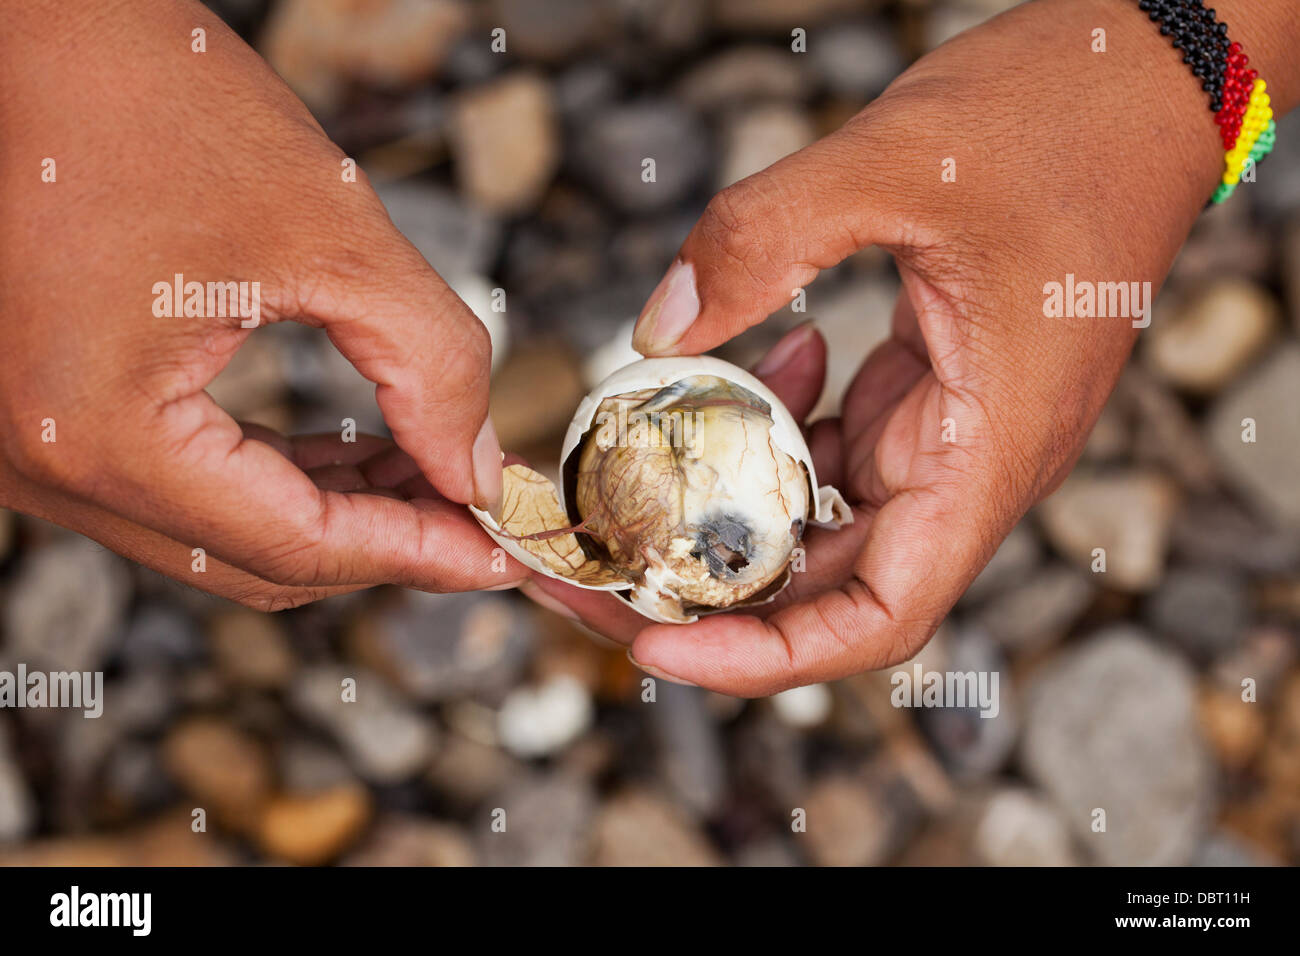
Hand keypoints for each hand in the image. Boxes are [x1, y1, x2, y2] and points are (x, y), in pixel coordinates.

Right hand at [0, 0, 525, 607]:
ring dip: (333, 514)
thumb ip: (429, 363)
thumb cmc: (153, 100)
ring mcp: (36, 447)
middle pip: (255, 560)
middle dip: (383, 543)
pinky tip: (352, 455)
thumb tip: (475, 469)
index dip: (417, 554)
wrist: (33, 33)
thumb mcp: (330, 232)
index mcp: (100, 432)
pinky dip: (273, 479)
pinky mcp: (48, 416)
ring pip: (219, 534)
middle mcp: (46, 464)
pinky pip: (182, 485)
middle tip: (478, 518)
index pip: (296, 544)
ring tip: (431, 477)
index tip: (502, 552)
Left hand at [528, 0, 1299, 693]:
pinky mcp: (935, 390)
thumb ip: (764, 237)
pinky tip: (770, 358)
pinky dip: (785, 421)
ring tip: (652, 466)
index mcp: (989, 450)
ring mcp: (954, 429)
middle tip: (599, 568)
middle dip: (714, 588)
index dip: (769, 656)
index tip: (661, 646)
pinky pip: (842, 446)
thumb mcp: (897, 160)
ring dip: (739, 499)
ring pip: (829, 514)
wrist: (1146, 80)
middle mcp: (973, 463)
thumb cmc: (1066, 121)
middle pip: (833, 584)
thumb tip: (661, 323)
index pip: (880, 614)